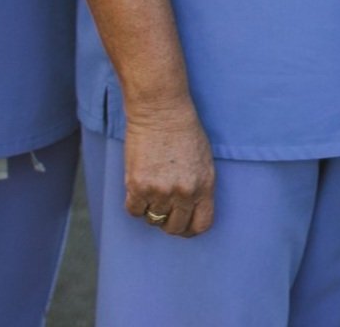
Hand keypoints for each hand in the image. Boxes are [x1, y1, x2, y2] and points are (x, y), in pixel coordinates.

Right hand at [123, 102, 215, 236]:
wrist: (161, 111)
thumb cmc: (184, 131)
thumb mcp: (203, 161)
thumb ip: (198, 187)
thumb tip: (188, 210)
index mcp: (205, 186)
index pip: (201, 224)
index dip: (189, 229)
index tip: (182, 225)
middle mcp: (185, 192)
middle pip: (175, 228)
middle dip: (169, 223)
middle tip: (163, 210)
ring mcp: (161, 191)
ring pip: (153, 220)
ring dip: (151, 210)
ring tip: (152, 190)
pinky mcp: (138, 186)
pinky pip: (134, 210)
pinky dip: (135, 203)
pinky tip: (138, 188)